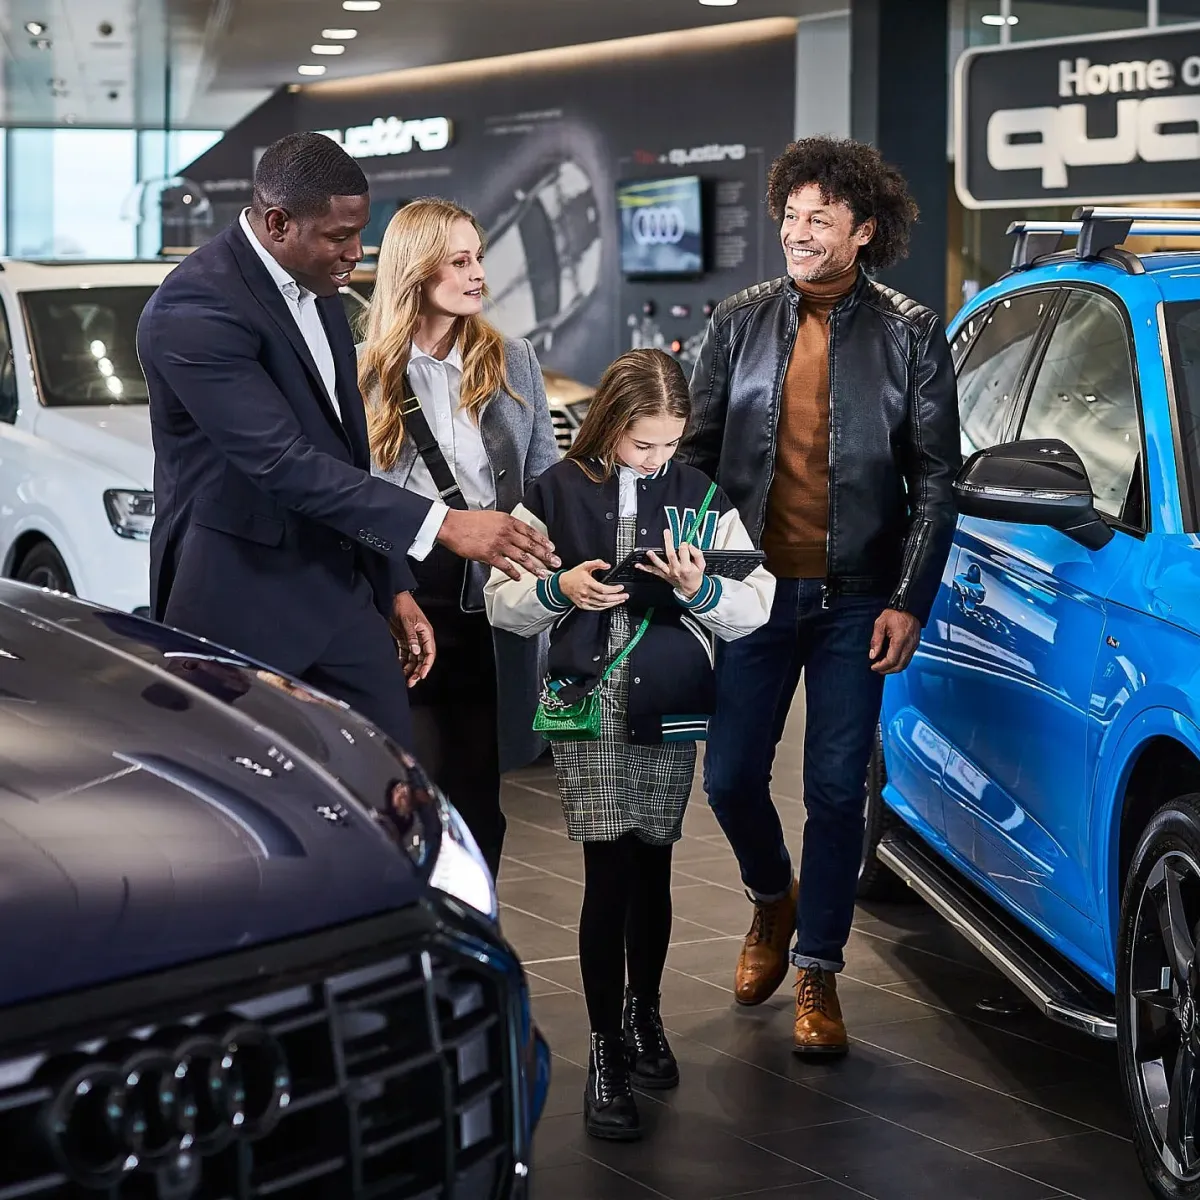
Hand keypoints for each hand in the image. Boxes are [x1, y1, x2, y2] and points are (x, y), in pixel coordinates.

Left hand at [391, 591, 435, 686]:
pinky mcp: (404, 639)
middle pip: (422, 659)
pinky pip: (405, 654)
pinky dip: (403, 662)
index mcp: (426, 633)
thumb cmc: (404, 606)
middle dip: (417, 671)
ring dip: (410, 669)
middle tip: (411, 682)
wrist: (393, 598)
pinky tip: (399, 669)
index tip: (422, 675)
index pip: (430, 653)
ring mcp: (412, 639)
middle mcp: (421, 638)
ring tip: (405, 679)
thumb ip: (412, 637)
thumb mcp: (408, 621)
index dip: (426, 665)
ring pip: (414, 659)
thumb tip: (416, 652)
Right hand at [436, 508, 560, 581]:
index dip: (543, 540)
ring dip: (534, 567)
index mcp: (507, 521)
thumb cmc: (469, 521)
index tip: (551, 548)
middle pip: (530, 545)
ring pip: (522, 557)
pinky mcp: (489, 554)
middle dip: (545, 555)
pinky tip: (520, 577)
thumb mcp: (492, 517)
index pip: (530, 531)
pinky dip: (514, 573)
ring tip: (542, 574)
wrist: (452, 525)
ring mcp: (498, 544)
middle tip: (555, 562)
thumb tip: (515, 533)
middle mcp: (506, 532)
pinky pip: (506, 566)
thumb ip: (506, 525)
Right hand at [558, 560, 627, 610]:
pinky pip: (597, 608)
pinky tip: (611, 604)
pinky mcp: (584, 605)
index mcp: (587, 583)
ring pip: (602, 605)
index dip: (614, 589)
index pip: (603, 589)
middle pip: (604, 598)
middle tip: (625, 595)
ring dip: (613, 603)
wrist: (562, 585)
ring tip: (621, 600)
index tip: (621, 587)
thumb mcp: (584, 565)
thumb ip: (597, 563)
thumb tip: (607, 565)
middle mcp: (586, 593)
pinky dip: (605, 607)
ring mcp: (585, 601)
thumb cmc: (573, 576)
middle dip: (617, 598)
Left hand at [637, 528, 705, 598]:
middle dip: (668, 542)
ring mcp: (669, 572)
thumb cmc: (695, 576)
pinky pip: (654, 571)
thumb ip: (697, 554)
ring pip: (660, 564)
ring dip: (654, 558)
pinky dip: (645, 568)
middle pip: (671, 554)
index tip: (685, 542)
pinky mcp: (663, 575)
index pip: (684, 551)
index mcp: (686, 566)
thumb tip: (690, 545)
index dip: (684, 544)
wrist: (691, 589)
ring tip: (649, 552)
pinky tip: (638, 565)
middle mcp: (676, 569)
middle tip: (666, 533)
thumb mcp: (702, 565)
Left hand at [870, 608, 920, 673]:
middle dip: (887, 670)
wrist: (909, 607)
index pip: (891, 660)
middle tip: (877, 669)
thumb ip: (876, 640)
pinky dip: (899, 662)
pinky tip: (891, 660)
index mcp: (900, 640)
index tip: (873, 667)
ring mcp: (914, 646)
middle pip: (899, 666)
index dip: (882, 666)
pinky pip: (907, 658)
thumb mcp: (880, 623)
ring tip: (882, 667)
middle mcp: (909, 645)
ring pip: (905, 664)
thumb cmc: (895, 613)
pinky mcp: (915, 645)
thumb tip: (873, 655)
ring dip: (893, 668)